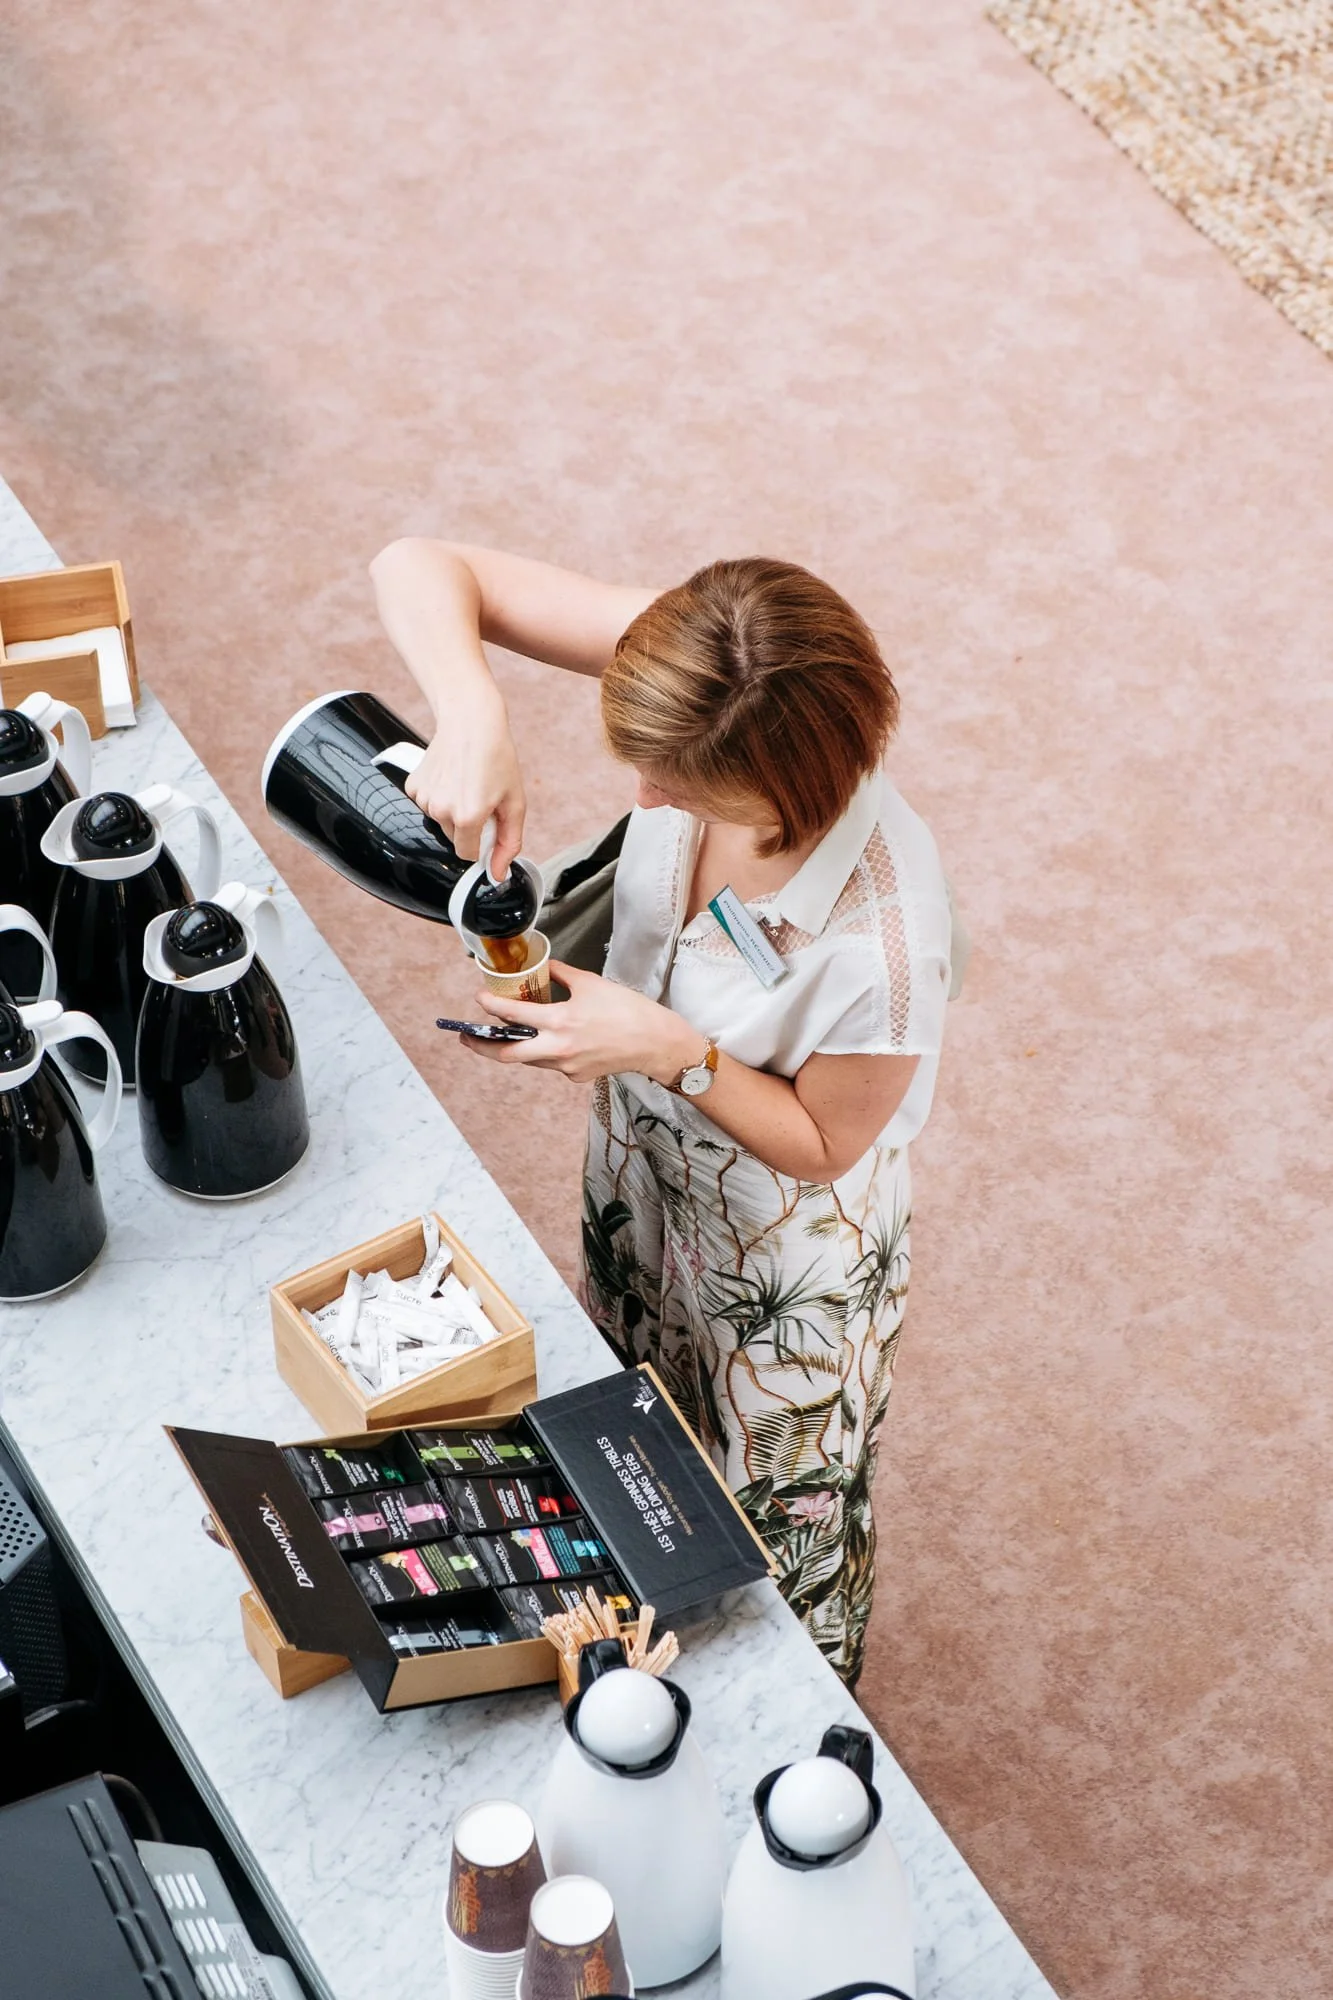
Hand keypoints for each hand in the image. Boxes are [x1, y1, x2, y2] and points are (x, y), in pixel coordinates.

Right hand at [404, 683, 525, 874]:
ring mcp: (424, 798)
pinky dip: (438, 796)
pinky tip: (450, 777)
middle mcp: (442, 810)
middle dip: (468, 825)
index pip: (468, 854)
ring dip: (452, 810)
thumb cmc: (497, 758)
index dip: (481, 842)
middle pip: (454, 838)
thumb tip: (498, 874)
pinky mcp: (413, 787)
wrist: (471, 721)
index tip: (489, 823)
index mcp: (468, 817)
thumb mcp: (515, 802)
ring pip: (439, 821)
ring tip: (466, 783)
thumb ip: (508, 843)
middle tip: (481, 796)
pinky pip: (427, 805)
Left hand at [461, 962, 704, 1085]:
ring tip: (502, 1035)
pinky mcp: (576, 1076)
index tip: (479, 999)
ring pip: (529, 1059)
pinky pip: (552, 1063)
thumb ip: (561, 975)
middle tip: (465, 1036)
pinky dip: (545, 1051)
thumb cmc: (628, 1011)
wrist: (654, 1042)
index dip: (490, 1006)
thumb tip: (543, 968)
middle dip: (481, 1046)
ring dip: (515, 1047)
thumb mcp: (591, 983)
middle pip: (507, 1054)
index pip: (513, 1015)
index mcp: (561, 1021)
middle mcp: (559, 1048)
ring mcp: (566, 1066)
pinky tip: (551, 1040)